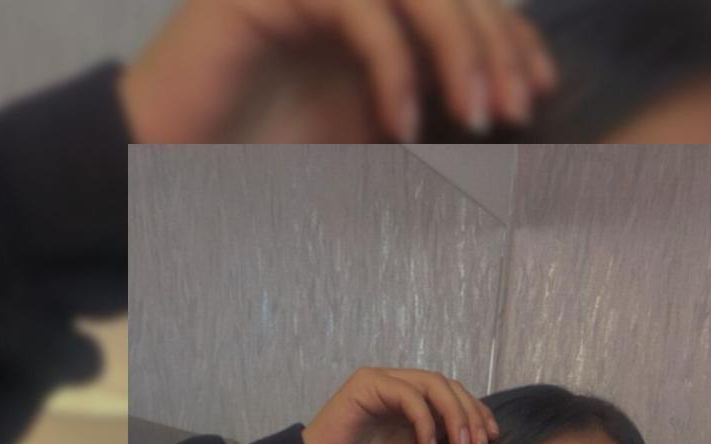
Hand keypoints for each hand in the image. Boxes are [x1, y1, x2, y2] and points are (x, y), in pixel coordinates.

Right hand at [117, 0, 559, 143]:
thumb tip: (501, 134)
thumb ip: (426, 122)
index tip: (541, 91)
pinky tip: (406, 124)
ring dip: (459, 49)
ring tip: (480, 120)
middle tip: (517, 110)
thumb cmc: (263, 156)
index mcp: (378, 8)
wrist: (169, 162)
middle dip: (496, 45)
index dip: (511, 36)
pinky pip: (360, 8)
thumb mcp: (367, 140)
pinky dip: (394, 65)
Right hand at [301, 366, 499, 443]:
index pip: (453, 394)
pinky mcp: (369, 384)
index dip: (476, 413)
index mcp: (411, 399)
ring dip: (455, 417)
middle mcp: (399, 383)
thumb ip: (439, 438)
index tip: (492, 439)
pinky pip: (409, 397)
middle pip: (448, 386)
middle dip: (471, 415)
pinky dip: (426, 424)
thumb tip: (474, 436)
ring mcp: (384, 380)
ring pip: (433, 385)